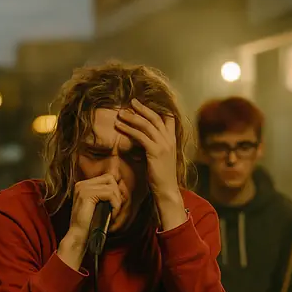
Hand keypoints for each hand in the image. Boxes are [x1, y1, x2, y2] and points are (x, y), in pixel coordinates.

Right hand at [57, 173, 122, 269]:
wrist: (79, 236)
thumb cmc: (91, 224)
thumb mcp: (100, 206)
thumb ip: (107, 195)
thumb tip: (121, 185)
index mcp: (83, 185)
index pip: (107, 178)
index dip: (116, 190)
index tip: (117, 204)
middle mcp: (82, 184)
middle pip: (110, 178)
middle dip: (118, 194)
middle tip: (117, 209)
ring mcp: (83, 188)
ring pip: (112, 186)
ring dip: (117, 201)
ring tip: (113, 213)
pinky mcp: (87, 194)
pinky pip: (110, 194)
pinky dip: (115, 205)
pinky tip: (112, 215)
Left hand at [114, 99, 186, 229]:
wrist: (167, 190)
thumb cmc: (161, 176)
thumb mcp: (161, 157)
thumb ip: (155, 146)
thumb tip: (142, 139)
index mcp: (172, 140)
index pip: (167, 118)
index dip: (156, 110)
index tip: (143, 105)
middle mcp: (169, 139)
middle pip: (155, 117)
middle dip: (142, 108)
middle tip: (131, 102)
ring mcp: (163, 145)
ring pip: (146, 125)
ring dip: (132, 117)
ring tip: (121, 113)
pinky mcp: (155, 151)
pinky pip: (139, 136)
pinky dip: (128, 129)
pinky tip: (119, 126)